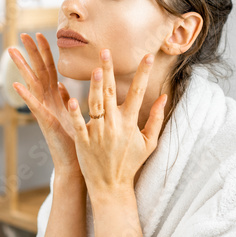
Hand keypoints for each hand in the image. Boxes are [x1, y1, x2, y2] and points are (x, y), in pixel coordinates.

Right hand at [8, 32, 81, 174]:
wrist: (75, 165)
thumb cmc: (76, 142)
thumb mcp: (73, 116)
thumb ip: (67, 100)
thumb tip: (64, 86)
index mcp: (56, 99)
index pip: (51, 70)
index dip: (46, 52)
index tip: (42, 34)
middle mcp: (47, 103)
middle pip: (39, 72)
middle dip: (31, 52)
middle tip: (23, 34)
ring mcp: (44, 112)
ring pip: (32, 84)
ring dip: (22, 67)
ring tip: (12, 50)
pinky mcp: (45, 123)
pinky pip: (34, 106)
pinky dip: (25, 96)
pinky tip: (16, 84)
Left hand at [64, 48, 167, 198]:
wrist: (111, 186)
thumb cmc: (131, 163)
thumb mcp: (149, 142)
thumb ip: (156, 118)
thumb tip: (164, 97)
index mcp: (130, 123)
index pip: (139, 93)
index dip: (143, 73)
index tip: (148, 56)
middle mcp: (114, 125)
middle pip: (112, 92)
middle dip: (110, 70)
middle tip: (106, 50)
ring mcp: (98, 133)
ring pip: (96, 104)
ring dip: (95, 85)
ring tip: (96, 68)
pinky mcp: (83, 141)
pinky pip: (78, 125)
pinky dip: (75, 113)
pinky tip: (71, 99)